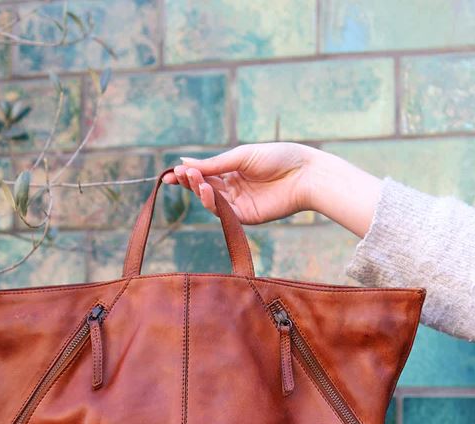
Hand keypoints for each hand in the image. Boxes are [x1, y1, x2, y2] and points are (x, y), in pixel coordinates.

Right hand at [164, 142, 383, 237]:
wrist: (304, 174)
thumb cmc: (277, 158)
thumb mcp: (240, 156)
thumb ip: (213, 164)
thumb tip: (184, 162)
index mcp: (233, 170)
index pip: (205, 174)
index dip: (187, 174)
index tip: (170, 173)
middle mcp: (233, 188)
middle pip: (204, 188)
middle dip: (190, 182)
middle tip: (179, 175)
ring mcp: (238, 203)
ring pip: (211, 200)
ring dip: (199, 190)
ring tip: (193, 179)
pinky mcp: (245, 216)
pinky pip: (223, 212)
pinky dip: (212, 202)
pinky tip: (206, 191)